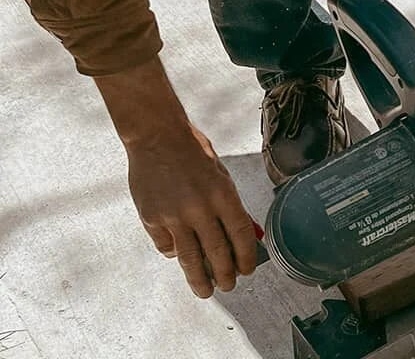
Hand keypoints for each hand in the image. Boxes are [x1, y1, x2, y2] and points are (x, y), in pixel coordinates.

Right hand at [125, 123, 259, 297]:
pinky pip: (166, 246)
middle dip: (225, 274)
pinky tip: (180, 254)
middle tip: (229, 286)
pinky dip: (174, 253)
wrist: (157, 138)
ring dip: (200, 280)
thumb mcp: (220, 174)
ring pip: (190, 259)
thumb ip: (231, 205)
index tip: (248, 270)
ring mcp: (174, 216)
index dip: (245, 257)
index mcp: (222, 193)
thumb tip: (246, 233)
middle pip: (216, 252)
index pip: (239, 235)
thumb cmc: (193, 152)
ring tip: (206, 291)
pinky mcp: (152, 220)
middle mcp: (200, 208)